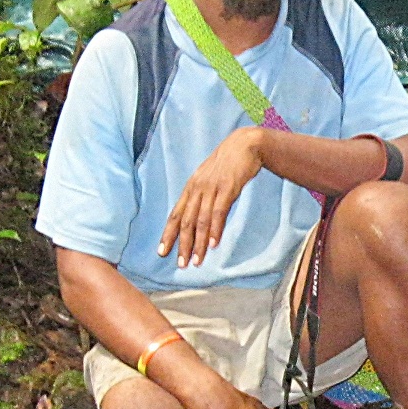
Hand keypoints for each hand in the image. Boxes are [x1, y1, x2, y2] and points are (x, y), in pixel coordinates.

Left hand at [161, 127, 264, 266]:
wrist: (245, 144)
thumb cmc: (228, 162)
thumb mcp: (210, 178)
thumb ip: (203, 195)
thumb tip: (198, 216)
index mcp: (191, 187)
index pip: (175, 214)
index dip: (168, 234)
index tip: (162, 252)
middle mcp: (197, 189)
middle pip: (186, 221)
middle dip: (182, 245)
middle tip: (181, 264)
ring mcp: (211, 188)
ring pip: (200, 220)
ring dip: (198, 243)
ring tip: (197, 260)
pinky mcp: (227, 188)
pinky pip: (218, 212)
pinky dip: (214, 229)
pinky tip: (213, 244)